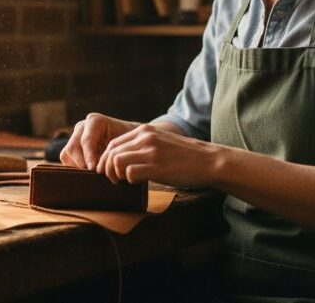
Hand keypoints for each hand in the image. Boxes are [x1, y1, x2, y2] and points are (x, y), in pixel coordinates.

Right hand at [60, 113, 138, 169]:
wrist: (131, 144)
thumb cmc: (131, 144)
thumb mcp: (126, 146)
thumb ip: (113, 153)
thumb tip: (100, 168)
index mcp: (95, 121)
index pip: (86, 140)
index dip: (89, 156)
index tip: (93, 169)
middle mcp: (82, 127)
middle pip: (72, 147)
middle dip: (82, 163)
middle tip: (92, 176)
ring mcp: (75, 137)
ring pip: (66, 154)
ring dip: (77, 166)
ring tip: (93, 175)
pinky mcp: (72, 148)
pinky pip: (66, 160)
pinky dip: (75, 168)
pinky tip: (89, 173)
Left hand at [96, 124, 219, 187]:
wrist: (208, 160)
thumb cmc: (185, 156)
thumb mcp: (161, 142)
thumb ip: (143, 145)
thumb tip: (122, 159)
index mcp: (145, 131)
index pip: (114, 143)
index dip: (106, 159)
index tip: (108, 171)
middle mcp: (145, 137)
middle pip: (111, 152)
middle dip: (107, 169)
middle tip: (113, 180)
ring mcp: (151, 151)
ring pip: (117, 161)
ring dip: (116, 175)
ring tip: (123, 182)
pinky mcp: (156, 166)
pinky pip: (129, 173)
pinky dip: (129, 181)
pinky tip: (138, 183)